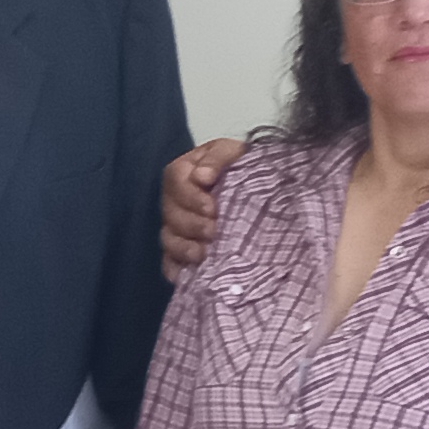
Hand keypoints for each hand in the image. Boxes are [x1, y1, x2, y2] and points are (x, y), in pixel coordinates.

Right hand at [160, 139, 245, 281]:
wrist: (259, 188)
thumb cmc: (243, 166)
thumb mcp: (234, 152)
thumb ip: (218, 158)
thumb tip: (202, 177)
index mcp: (185, 171)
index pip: (175, 181)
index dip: (190, 197)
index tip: (212, 208)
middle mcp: (175, 199)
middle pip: (170, 213)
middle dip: (192, 225)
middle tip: (214, 232)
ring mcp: (177, 226)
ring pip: (168, 238)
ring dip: (184, 248)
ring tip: (203, 254)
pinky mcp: (182, 249)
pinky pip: (170, 261)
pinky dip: (176, 269)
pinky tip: (186, 276)